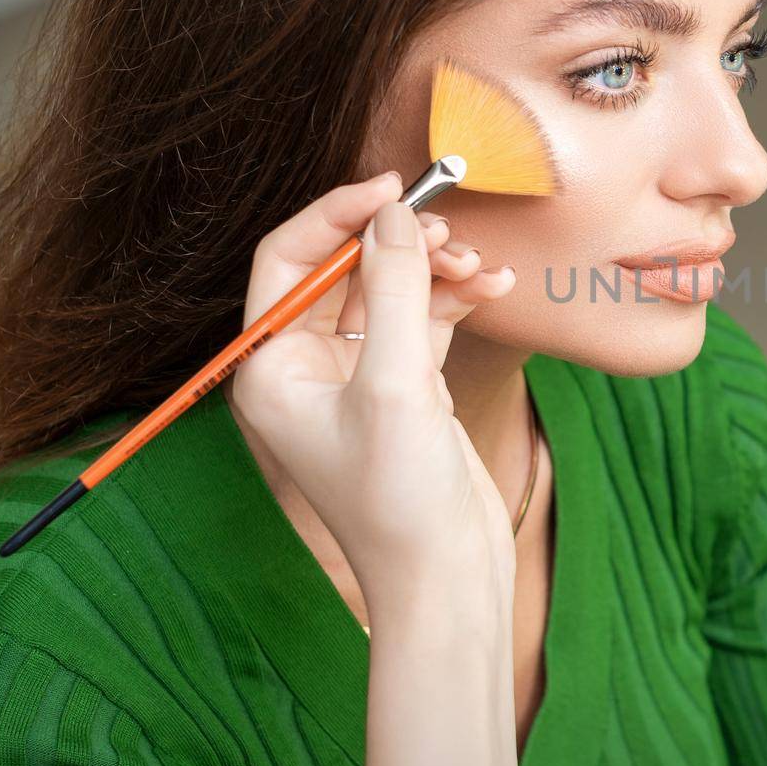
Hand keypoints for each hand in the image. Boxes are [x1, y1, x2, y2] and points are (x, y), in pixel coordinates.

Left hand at [228, 172, 517, 602]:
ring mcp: (357, 379)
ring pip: (390, 291)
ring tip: (480, 269)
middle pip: (344, 270)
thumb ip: (396, 290)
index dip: (336, 216)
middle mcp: (306, 370)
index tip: (393, 187)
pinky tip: (494, 291)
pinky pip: (424, 321)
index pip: (288, 261)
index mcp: (272, 369)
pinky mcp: (404, 391)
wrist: (446, 579)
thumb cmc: (400, 499)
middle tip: (448, 229)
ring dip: (435, 270)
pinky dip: (456, 300)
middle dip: (398, 243)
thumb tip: (394, 214)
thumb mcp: (397, 384)